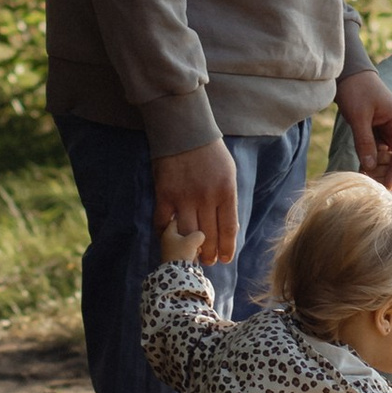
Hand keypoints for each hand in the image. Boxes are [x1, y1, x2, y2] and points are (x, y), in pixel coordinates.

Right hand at [152, 137, 237, 267]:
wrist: (184, 130)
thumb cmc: (210, 153)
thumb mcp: (228, 173)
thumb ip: (227, 200)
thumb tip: (228, 228)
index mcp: (225, 191)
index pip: (228, 229)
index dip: (227, 248)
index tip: (226, 259)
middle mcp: (206, 197)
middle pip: (208, 236)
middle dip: (210, 253)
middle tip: (209, 261)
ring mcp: (183, 197)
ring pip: (187, 235)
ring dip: (190, 250)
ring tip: (192, 256)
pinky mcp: (164, 194)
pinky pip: (163, 223)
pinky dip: (165, 235)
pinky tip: (169, 240)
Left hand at [335, 65, 391, 189]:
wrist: (347, 72)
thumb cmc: (356, 89)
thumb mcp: (359, 116)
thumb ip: (365, 141)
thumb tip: (370, 167)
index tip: (389, 186)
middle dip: (389, 172)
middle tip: (379, 189)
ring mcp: (385, 128)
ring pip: (387, 155)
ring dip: (380, 169)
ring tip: (370, 183)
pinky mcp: (374, 129)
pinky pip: (376, 150)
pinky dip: (371, 160)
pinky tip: (363, 171)